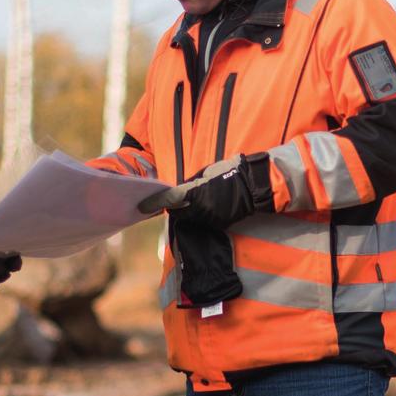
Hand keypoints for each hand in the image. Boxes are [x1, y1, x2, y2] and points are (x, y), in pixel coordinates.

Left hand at [138, 152, 270, 227]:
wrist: (253, 185)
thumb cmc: (229, 172)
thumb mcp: (205, 173)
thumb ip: (189, 184)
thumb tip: (178, 192)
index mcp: (193, 192)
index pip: (168, 200)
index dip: (153, 203)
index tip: (141, 206)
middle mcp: (198, 208)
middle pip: (177, 211)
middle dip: (173, 206)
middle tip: (168, 200)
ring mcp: (208, 218)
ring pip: (189, 217)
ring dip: (186, 211)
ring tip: (193, 200)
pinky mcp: (217, 224)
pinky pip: (202, 220)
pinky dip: (199, 214)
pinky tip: (206, 205)